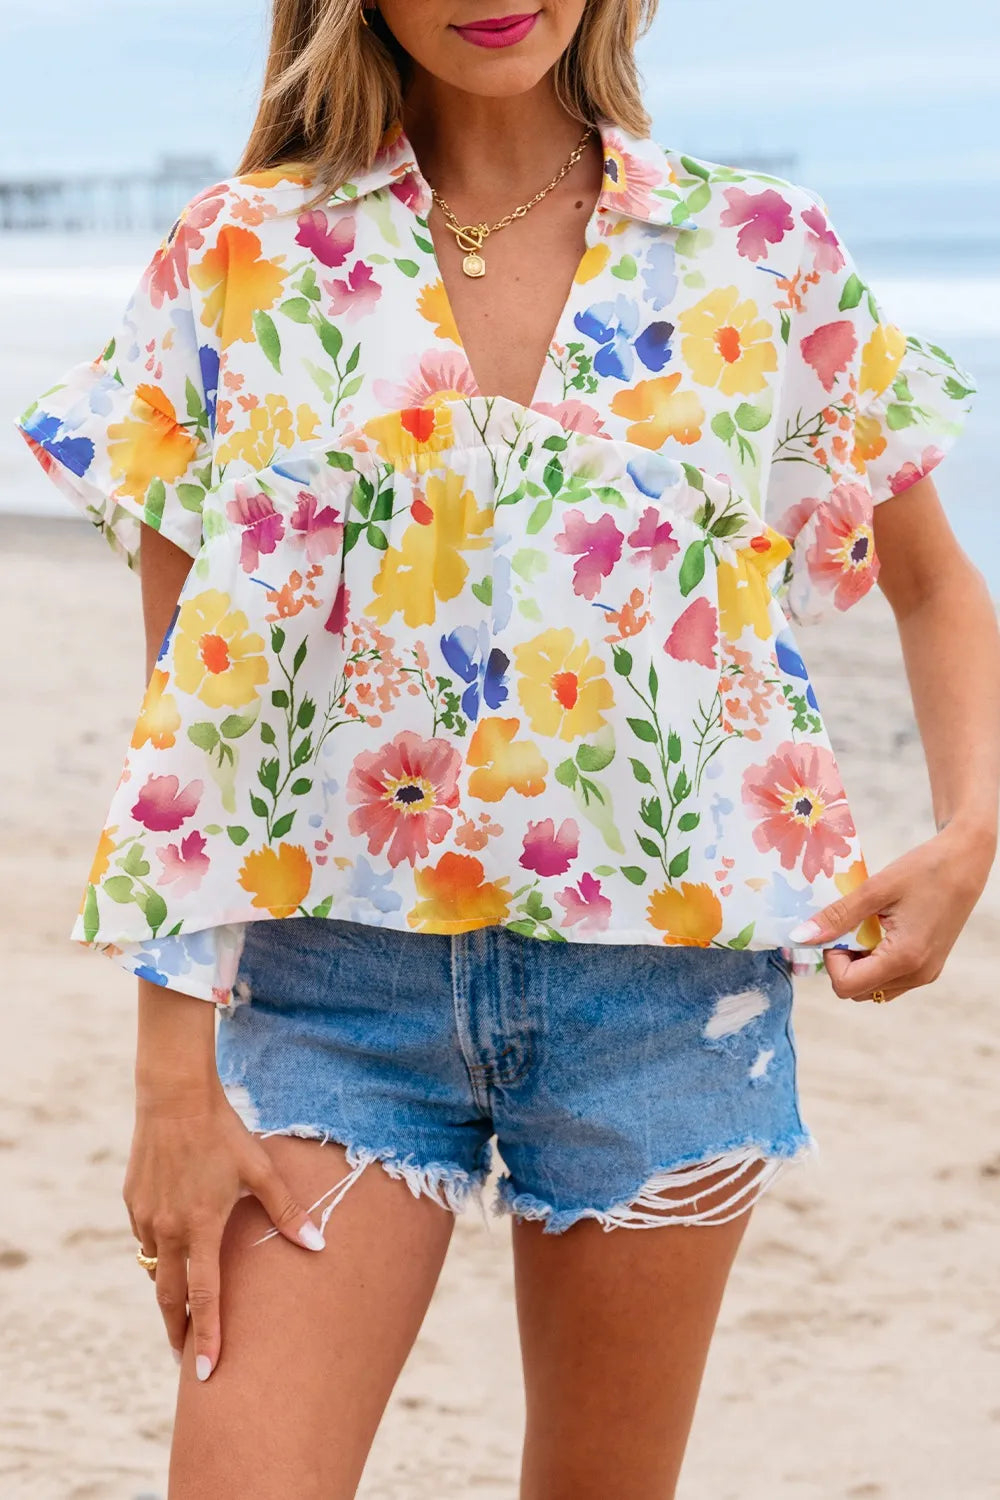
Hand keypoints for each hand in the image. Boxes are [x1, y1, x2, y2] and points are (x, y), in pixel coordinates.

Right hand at [123, 1077, 325, 1380]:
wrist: (174, 1097)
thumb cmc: (224, 1131)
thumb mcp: (260, 1171)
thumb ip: (287, 1212)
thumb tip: (320, 1245)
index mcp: (201, 1228)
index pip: (205, 1297)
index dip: (208, 1337)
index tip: (207, 1373)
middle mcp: (167, 1230)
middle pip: (168, 1297)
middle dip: (178, 1330)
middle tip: (187, 1355)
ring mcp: (145, 1216)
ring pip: (153, 1268)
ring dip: (167, 1291)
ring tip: (182, 1308)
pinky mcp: (132, 1201)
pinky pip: (145, 1238)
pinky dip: (158, 1252)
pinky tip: (173, 1249)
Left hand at [788, 822, 994, 1002]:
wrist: (965, 861)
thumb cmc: (924, 869)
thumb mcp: (875, 889)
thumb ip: (837, 917)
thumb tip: (801, 937)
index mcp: (904, 959)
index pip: (846, 986)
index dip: (832, 959)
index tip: (838, 929)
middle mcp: (917, 975)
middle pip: (857, 991)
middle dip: (843, 962)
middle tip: (850, 926)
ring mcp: (925, 974)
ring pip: (872, 989)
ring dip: (859, 964)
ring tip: (866, 927)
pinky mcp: (929, 968)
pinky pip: (889, 979)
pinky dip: (875, 962)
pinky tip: (880, 931)